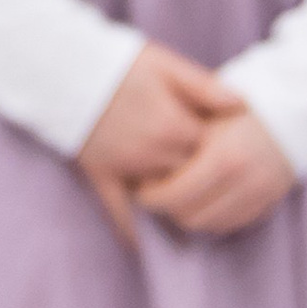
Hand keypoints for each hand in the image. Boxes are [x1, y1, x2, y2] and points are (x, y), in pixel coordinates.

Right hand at [76, 42, 237, 247]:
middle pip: (190, 178)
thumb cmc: (119, 61)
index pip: (212, 151)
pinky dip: (131, 230)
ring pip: (162, 197)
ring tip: (190, 208)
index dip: (221, 149)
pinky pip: (118, 210)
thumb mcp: (166, 64)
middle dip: (201, 178)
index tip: (228, 148)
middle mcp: (154, 154)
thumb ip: (204, 87)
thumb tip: (242, 104)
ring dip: (175, 202)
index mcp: (174, 126)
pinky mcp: (102, 175)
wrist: (64, 66)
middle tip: (214, 181)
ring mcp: (127, 169)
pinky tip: (142, 246)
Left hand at [134, 99, 296, 238]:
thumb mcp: (208, 112)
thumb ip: (180, 140)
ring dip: (190, 216)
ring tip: (179, 197)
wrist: (292, 112)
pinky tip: (204, 201)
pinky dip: (213, 218)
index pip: (175, 196)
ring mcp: (258, 197)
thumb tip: (147, 166)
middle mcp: (242, 183)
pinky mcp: (268, 206)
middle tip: (157, 194)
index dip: (152, 196)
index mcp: (224, 158)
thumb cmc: (241, 106)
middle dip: (169, 209)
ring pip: (210, 226)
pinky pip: (231, 225)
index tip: (143, 187)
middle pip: (190, 217)